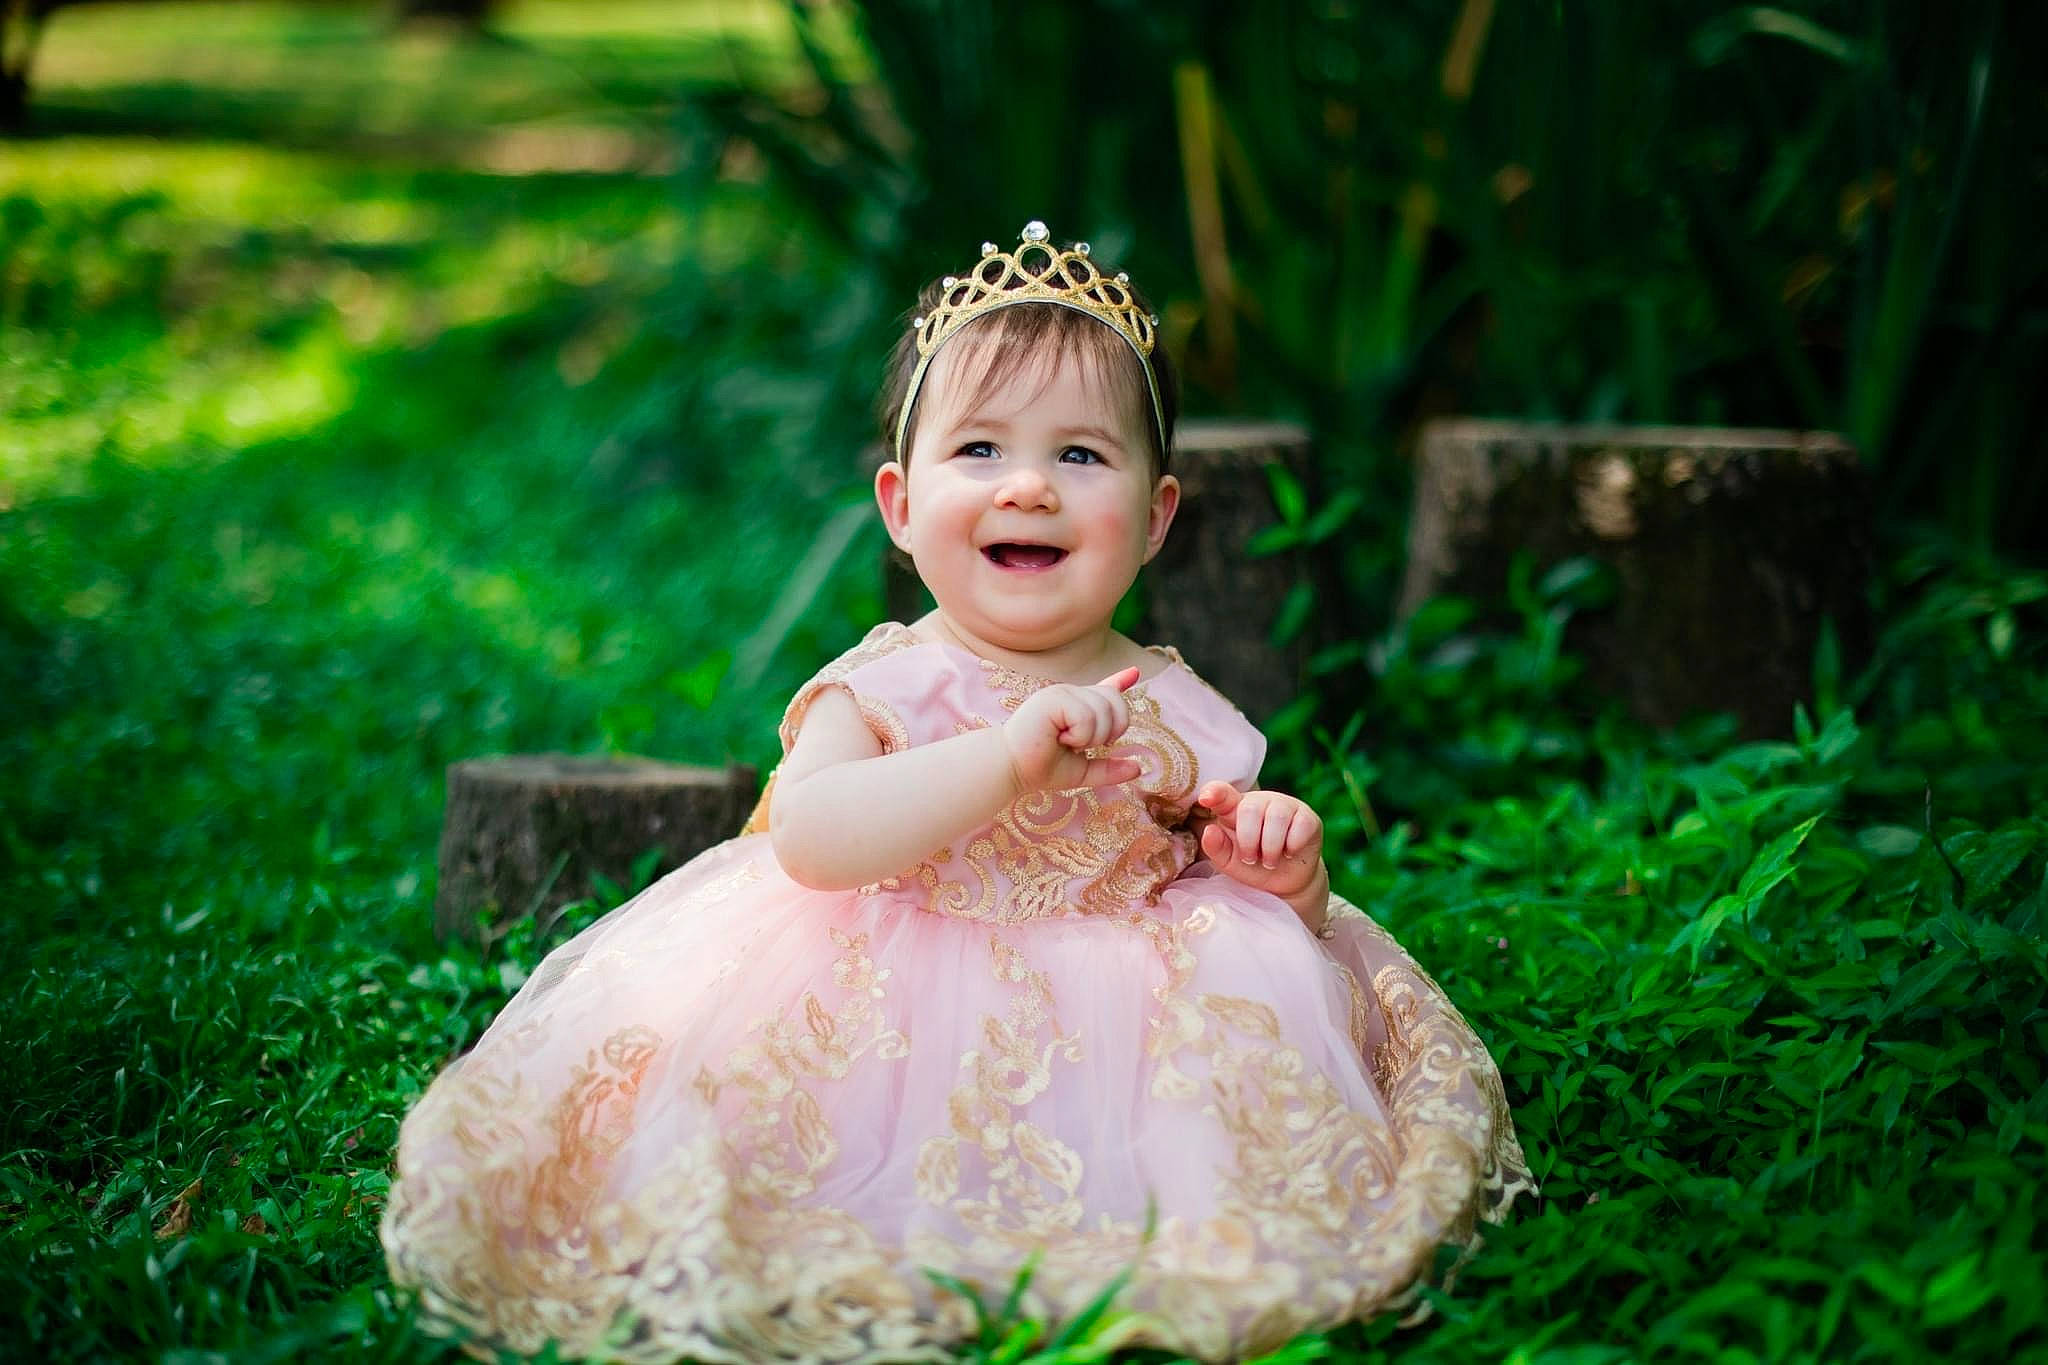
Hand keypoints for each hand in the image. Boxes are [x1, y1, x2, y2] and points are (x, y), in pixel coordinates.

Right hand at [1002, 668, 1145, 794]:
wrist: (1012, 769)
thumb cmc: (1040, 768)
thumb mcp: (1083, 771)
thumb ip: (1109, 769)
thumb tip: (1139, 768)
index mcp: (1077, 708)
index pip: (1105, 690)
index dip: (1120, 681)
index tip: (1134, 673)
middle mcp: (1071, 694)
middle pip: (1115, 701)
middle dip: (1109, 731)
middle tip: (1081, 745)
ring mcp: (1062, 692)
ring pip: (1103, 711)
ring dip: (1090, 738)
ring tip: (1066, 742)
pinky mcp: (1053, 697)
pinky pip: (1087, 715)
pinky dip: (1080, 735)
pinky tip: (1059, 738)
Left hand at [1194, 781, 1324, 899]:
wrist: (1284, 881)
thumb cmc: (1252, 864)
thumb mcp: (1229, 861)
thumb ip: (1216, 848)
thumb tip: (1209, 831)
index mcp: (1234, 807)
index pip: (1223, 794)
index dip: (1215, 793)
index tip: (1205, 798)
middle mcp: (1260, 801)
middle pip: (1250, 809)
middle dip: (1248, 840)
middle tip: (1251, 858)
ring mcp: (1285, 806)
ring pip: (1277, 817)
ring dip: (1270, 846)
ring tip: (1269, 861)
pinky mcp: (1307, 818)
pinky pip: (1300, 826)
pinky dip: (1293, 845)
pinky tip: (1289, 852)